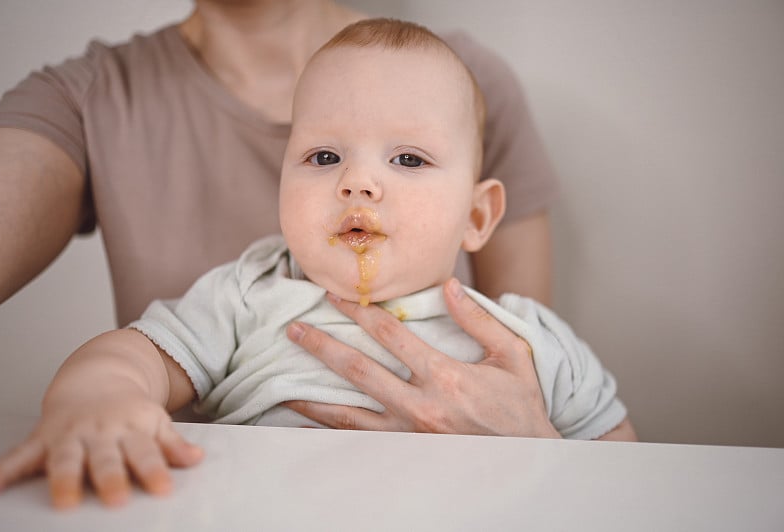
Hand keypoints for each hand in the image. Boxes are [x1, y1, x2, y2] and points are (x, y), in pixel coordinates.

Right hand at [0, 395, 202, 508]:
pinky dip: (3, 471)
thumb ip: (172, 444)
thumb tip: (197, 460)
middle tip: (116, 501)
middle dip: (110, 478)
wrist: (96, 377)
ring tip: (64, 503)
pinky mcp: (43, 438)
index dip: (155, 471)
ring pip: (65, 459)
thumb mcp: (154, 421)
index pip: (145, 452)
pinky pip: (20, 455)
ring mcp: (70, 434)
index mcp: (130, 428)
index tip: (164, 490)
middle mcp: (100, 432)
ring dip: (64, 480)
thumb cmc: (128, 410)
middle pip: (106, 458)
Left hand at [284, 278, 560, 437]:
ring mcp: (409, 436)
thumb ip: (479, 320)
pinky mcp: (405, 455)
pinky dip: (329, 436)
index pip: (390, 335)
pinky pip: (358, 445)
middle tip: (294, 329)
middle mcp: (421, 407)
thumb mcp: (512, 355)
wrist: (529, 460)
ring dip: (313, 398)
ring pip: (349, 415)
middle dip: (322, 347)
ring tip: (281, 385)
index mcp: (446, 377)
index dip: (359, 311)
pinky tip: (305, 430)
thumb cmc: (521, 406)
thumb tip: (449, 285)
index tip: (335, 295)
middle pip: (358, 371)